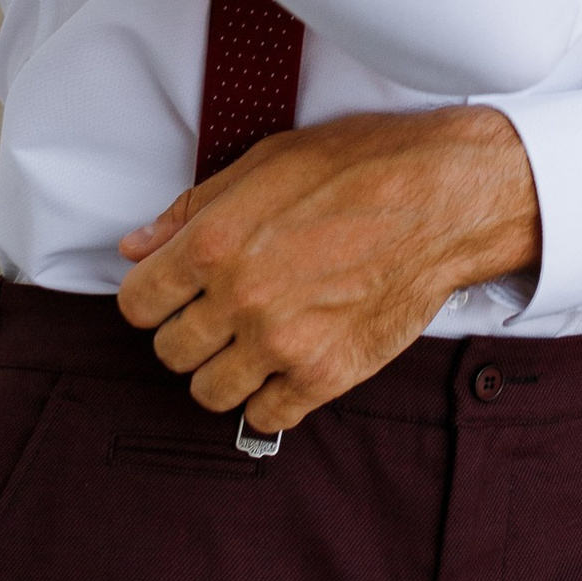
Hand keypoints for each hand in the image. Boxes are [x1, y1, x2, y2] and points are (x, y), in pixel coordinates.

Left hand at [115, 106, 539, 436]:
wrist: (445, 198)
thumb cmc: (361, 165)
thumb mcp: (267, 162)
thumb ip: (193, 208)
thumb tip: (136, 246)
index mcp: (215, 242)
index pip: (137, 303)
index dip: (153, 297)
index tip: (175, 294)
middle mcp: (240, 298)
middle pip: (170, 353)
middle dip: (188, 332)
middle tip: (221, 313)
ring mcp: (283, 343)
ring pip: (210, 393)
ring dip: (224, 371)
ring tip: (253, 343)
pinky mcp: (326, 375)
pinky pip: (267, 418)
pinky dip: (270, 399)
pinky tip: (287, 367)